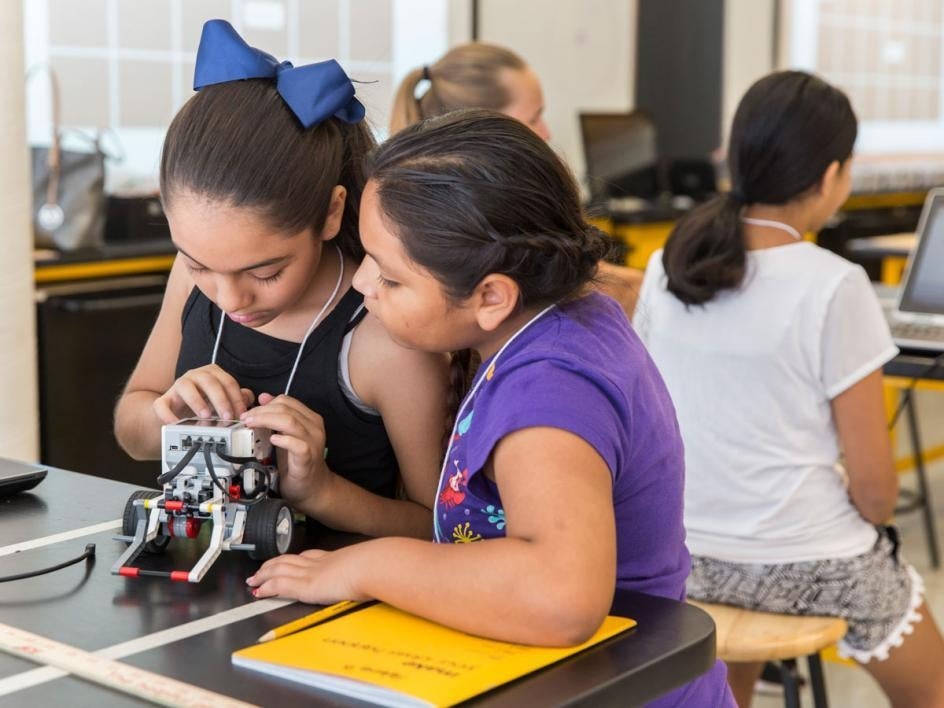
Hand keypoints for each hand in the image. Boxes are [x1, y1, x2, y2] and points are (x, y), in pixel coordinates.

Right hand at [153, 364, 253, 422]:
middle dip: (221, 400)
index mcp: (212, 374)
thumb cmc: (203, 404)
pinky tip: (176, 423)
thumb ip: (236, 398)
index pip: (228, 382)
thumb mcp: (222, 402)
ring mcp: (177, 386)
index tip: (241, 414)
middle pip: (210, 382)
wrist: (176, 413)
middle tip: (227, 417)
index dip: (236, 398)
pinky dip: (167, 414)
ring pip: (185, 386)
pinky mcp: (163, 400)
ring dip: (197, 401)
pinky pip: (162, 404)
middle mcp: (195, 376)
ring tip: (206, 416)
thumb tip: (248, 399)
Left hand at [242, 394, 333, 511]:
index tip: (249, 411)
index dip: (265, 404)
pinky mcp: (308, 457)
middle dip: (262, 411)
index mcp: (309, 418)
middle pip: (286, 409)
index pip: (287, 401)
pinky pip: (297, 444)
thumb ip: (277, 416)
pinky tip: (272, 439)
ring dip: (266, 420)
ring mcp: (313, 442)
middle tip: (245, 418)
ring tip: (251, 425)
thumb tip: (263, 397)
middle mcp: (314, 427)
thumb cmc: (297, 461)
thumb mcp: (285, 435)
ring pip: (290, 422)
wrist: (313, 487)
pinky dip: (283, 440)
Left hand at [246, 547, 368, 602]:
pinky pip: (279, 585)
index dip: (294, 559)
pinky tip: (259, 591)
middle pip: (289, 560)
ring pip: (279, 570)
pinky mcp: (306, 586)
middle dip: (273, 564)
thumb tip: (377, 575)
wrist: (372, 566)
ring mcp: (311, 573)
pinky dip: (267, 587)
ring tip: (254, 579)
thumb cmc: (376, 567)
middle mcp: (319, 563)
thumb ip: (366, 571)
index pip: (308, 556)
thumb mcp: (370, 567)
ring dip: (264, 574)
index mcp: (334, 558)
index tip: (286, 561)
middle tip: (261, 569)